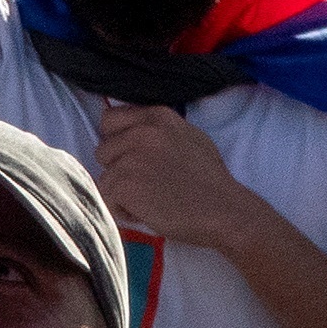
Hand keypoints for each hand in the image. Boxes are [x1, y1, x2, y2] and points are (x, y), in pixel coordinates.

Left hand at [94, 102, 269, 254]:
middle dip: (118, 168)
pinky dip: (121, 210)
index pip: (110, 119)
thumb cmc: (210, 179)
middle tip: (146, 182)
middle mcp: (141, 131)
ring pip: (104, 178)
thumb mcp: (189, 137)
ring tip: (149, 199)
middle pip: (103, 150)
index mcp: (158, 115)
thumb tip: (130, 133)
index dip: (117, 140)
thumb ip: (158, 131)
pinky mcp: (123, 184)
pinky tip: (147, 211)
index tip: (132, 157)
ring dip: (120, 192)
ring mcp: (130, 157)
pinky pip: (105, 199)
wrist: (223, 209)